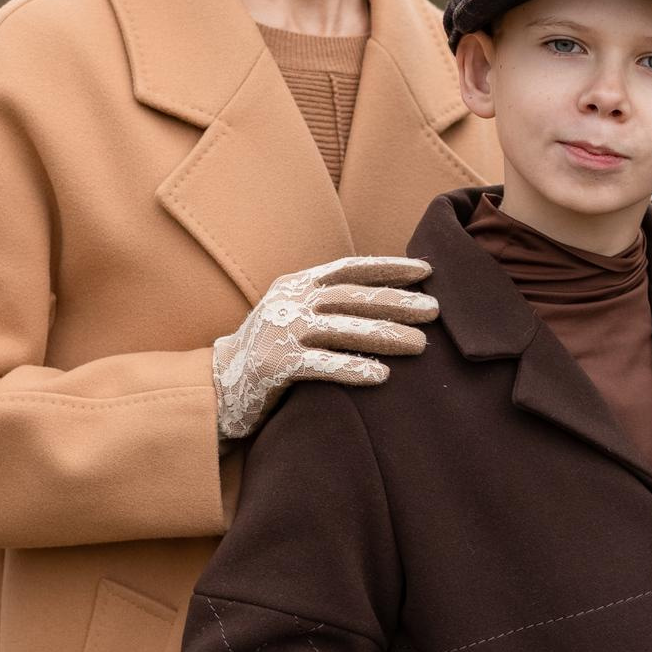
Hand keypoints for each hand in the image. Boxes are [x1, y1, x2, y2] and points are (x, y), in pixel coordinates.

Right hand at [210, 255, 435, 438]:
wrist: (217, 383)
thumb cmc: (271, 349)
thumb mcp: (295, 313)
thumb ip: (328, 301)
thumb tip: (389, 297)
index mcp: (297, 284)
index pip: (349, 269)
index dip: (388, 267)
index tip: (425, 271)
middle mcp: (289, 302)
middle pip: (351, 297)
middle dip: (396, 302)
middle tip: (434, 311)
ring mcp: (280, 332)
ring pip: (341, 329)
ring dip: (385, 335)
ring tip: (420, 345)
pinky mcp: (273, 365)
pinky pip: (320, 365)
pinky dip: (352, 369)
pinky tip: (382, 376)